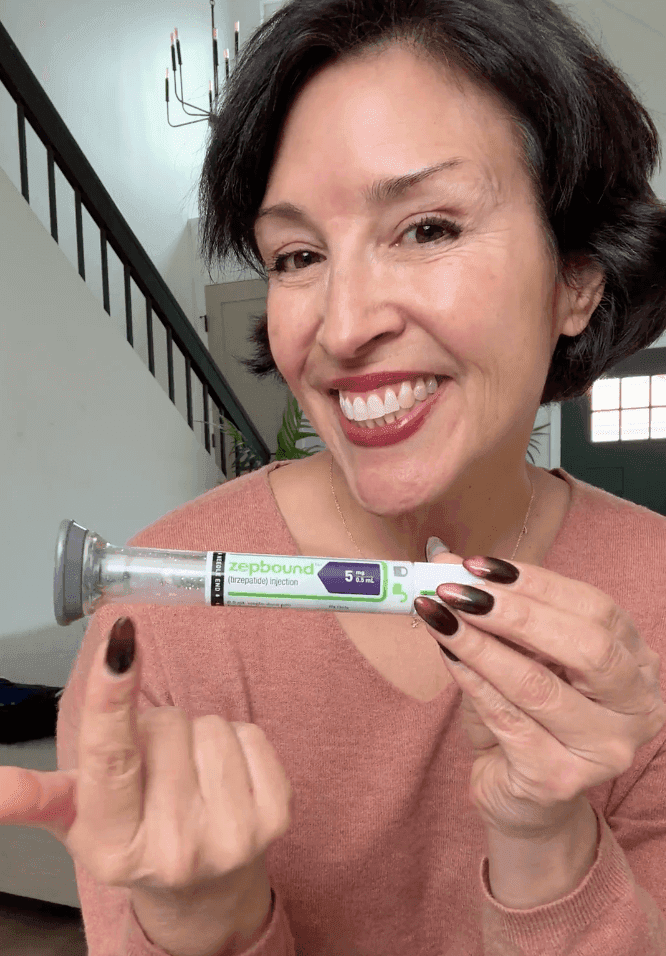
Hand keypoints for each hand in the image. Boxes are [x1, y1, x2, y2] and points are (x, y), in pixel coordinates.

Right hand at [0, 616, 292, 903]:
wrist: (203, 889)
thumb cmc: (135, 837)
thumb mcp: (78, 820)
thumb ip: (36, 794)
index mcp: (114, 844)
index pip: (111, 757)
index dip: (112, 695)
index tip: (119, 642)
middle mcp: (174, 848)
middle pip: (167, 724)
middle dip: (158, 729)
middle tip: (155, 767)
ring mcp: (231, 836)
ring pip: (211, 725)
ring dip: (198, 737)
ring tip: (189, 775)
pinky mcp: (276, 817)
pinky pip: (250, 733)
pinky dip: (237, 743)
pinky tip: (222, 778)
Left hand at [416, 551, 665, 839]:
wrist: (520, 794)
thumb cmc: (524, 714)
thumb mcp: (517, 654)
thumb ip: (493, 611)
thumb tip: (446, 562)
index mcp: (635, 660)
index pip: (595, 608)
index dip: (536, 582)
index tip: (479, 565)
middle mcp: (636, 706)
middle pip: (585, 646)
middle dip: (514, 612)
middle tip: (457, 590)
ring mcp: (605, 749)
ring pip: (539, 684)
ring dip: (480, 644)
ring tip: (437, 616)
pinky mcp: (561, 779)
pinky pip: (509, 719)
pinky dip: (472, 681)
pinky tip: (448, 655)